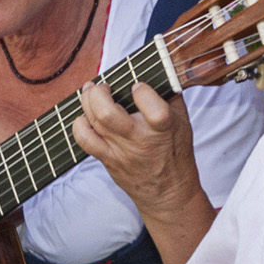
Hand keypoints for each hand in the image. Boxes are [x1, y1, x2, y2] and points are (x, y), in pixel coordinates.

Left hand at [71, 81, 201, 215]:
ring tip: (91, 92)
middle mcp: (139, 139)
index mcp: (162, 128)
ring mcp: (120, 151)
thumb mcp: (183, 123)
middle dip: (99, 91)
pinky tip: (86, 117)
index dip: (140, 89)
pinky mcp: (108, 160)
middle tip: (103, 86)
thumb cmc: (176, 154)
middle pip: (106, 112)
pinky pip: (85, 140)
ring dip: (87, 100)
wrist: (168, 193)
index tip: (138, 86)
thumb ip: (170, 96)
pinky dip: (80, 124)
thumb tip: (158, 70)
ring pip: (93, 122)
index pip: (148, 102)